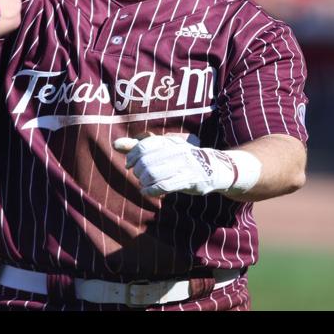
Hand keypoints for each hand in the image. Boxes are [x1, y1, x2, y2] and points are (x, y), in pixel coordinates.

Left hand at [113, 135, 256, 197]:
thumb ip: (140, 148)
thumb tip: (115, 145)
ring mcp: (185, 166)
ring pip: (154, 174)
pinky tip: (149, 192)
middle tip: (139, 177)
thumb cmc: (186, 159)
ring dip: (144, 182)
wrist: (217, 168)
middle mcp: (178, 151)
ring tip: (144, 185)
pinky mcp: (190, 180)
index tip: (129, 165)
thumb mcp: (165, 150)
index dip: (132, 157)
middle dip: (138, 172)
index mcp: (171, 142)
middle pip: (147, 162)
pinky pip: (165, 185)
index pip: (145, 146)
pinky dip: (152, 190)